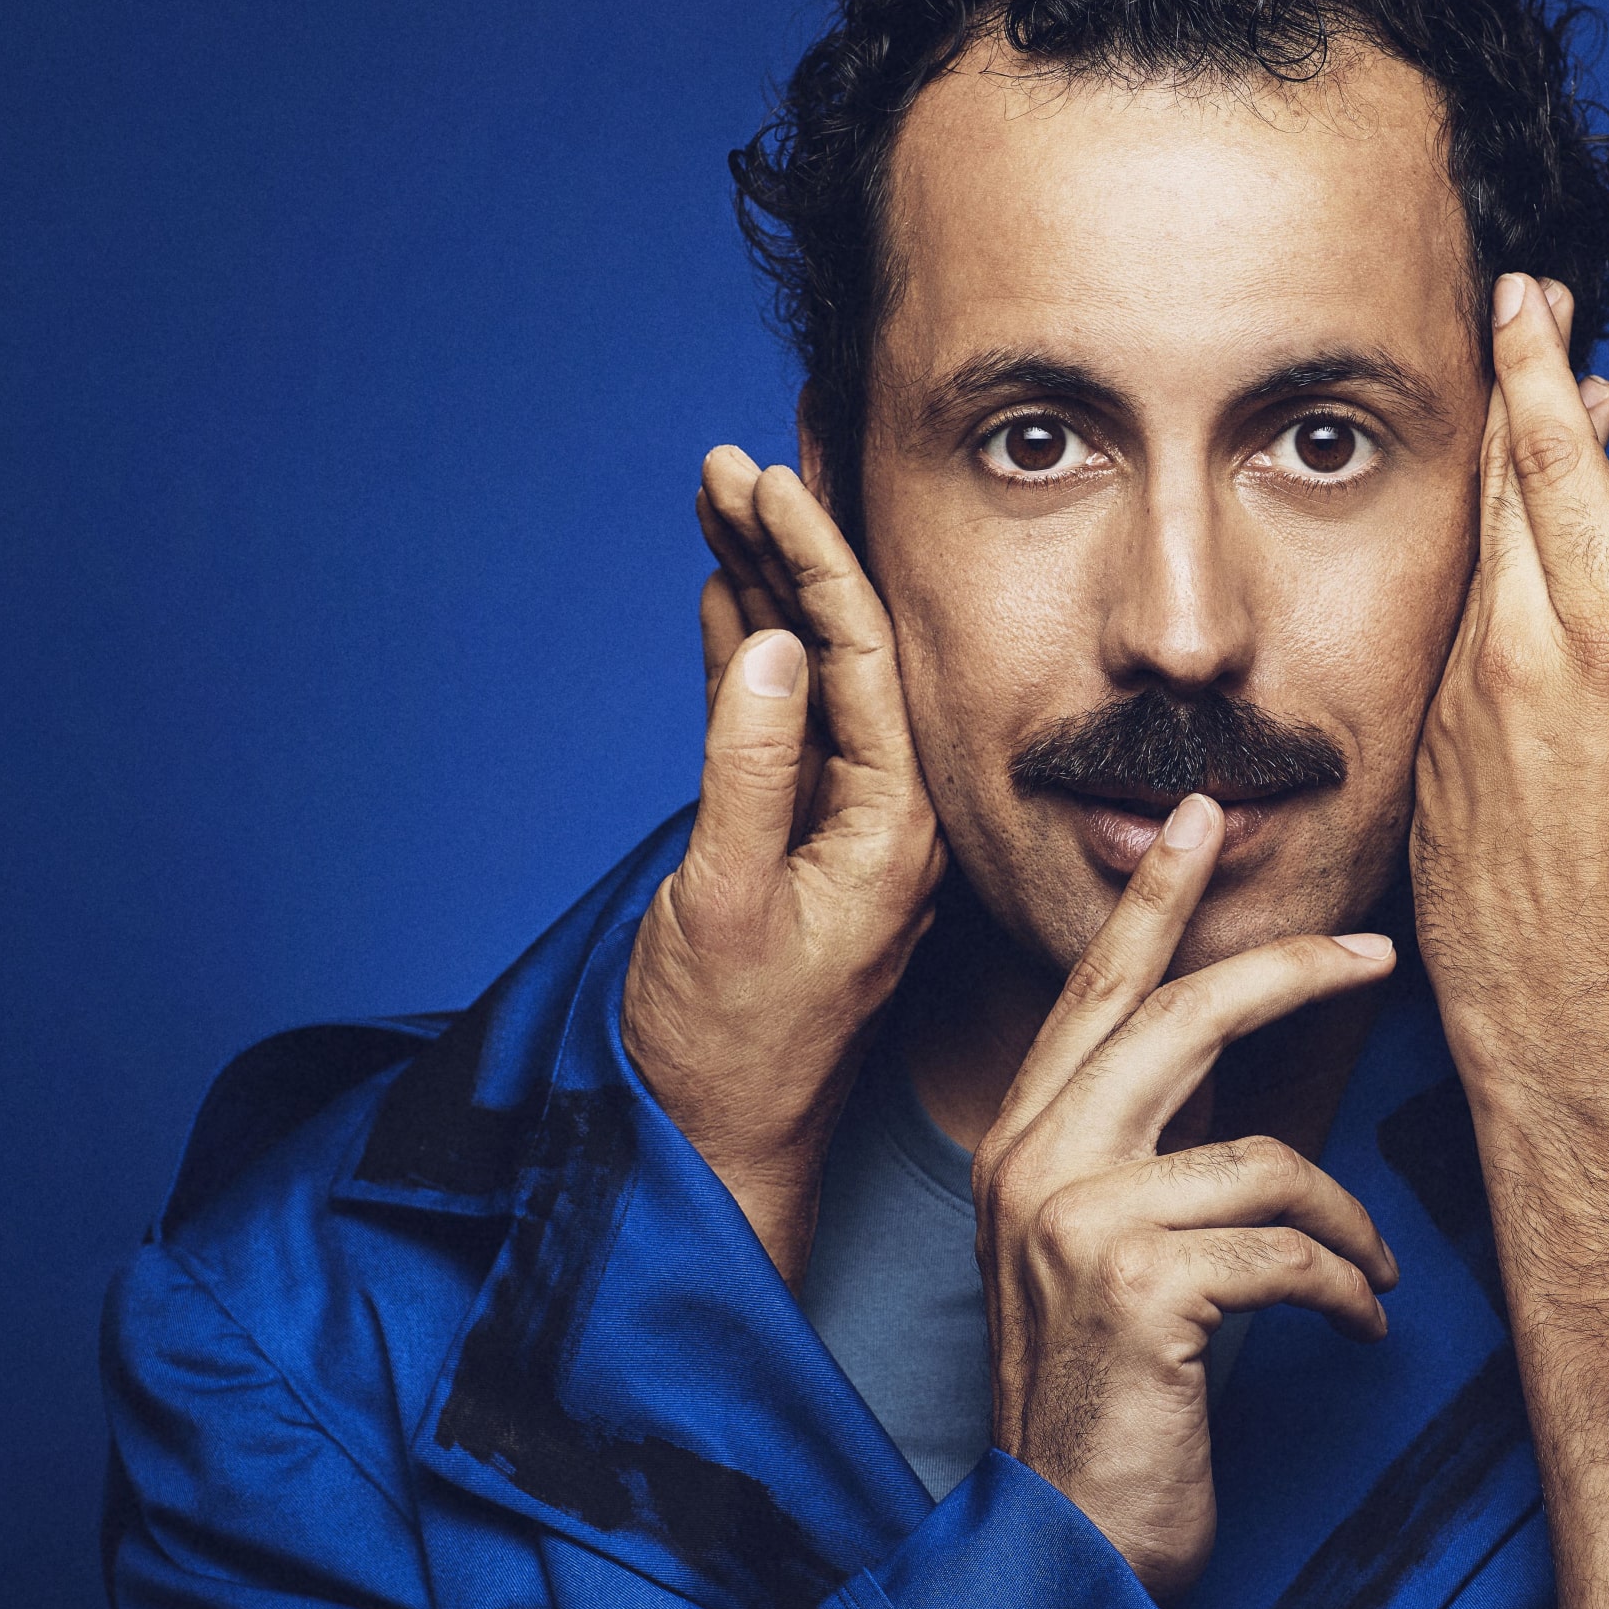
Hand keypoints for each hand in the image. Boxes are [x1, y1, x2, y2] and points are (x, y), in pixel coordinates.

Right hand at [623, 445, 944, 1281]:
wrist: (717, 1149)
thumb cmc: (725, 1050)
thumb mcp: (723, 905)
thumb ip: (749, 773)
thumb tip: (770, 645)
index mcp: (891, 828)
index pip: (865, 659)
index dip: (817, 558)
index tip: (769, 477)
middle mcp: (884, 820)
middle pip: (848, 650)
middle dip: (794, 550)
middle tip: (738, 460)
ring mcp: (842, 832)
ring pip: (809, 679)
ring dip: (766, 589)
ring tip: (723, 498)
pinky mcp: (796, 848)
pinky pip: (780, 729)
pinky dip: (749, 658)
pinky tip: (727, 593)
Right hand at [972, 795, 1402, 1596]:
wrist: (1065, 1553)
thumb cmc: (1108, 1410)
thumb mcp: (1102, 1261)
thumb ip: (1143, 1164)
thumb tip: (1235, 1093)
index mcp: (1018, 1147)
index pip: (1093, 995)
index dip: (1153, 901)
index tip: (1202, 817)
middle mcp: (1029, 1164)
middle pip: (1176, 1018)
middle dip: (1285, 969)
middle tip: (1376, 949)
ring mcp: (1074, 1219)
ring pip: (1263, 1157)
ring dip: (1343, 1227)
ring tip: (1368, 1280)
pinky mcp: (1137, 1283)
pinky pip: (1289, 1247)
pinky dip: (1344, 1290)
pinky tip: (1356, 1330)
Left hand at [1409, 274, 1608, 1077]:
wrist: (1571, 1027)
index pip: (1559, 468)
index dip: (1537, 369)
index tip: (1526, 297)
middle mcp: (1526, 656)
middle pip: (1506, 484)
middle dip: (1517, 386)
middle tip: (1525, 309)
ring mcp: (1465, 699)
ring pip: (1475, 549)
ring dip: (1506, 473)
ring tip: (1541, 415)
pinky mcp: (1432, 743)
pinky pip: (1452, 623)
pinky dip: (1484, 563)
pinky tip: (1512, 552)